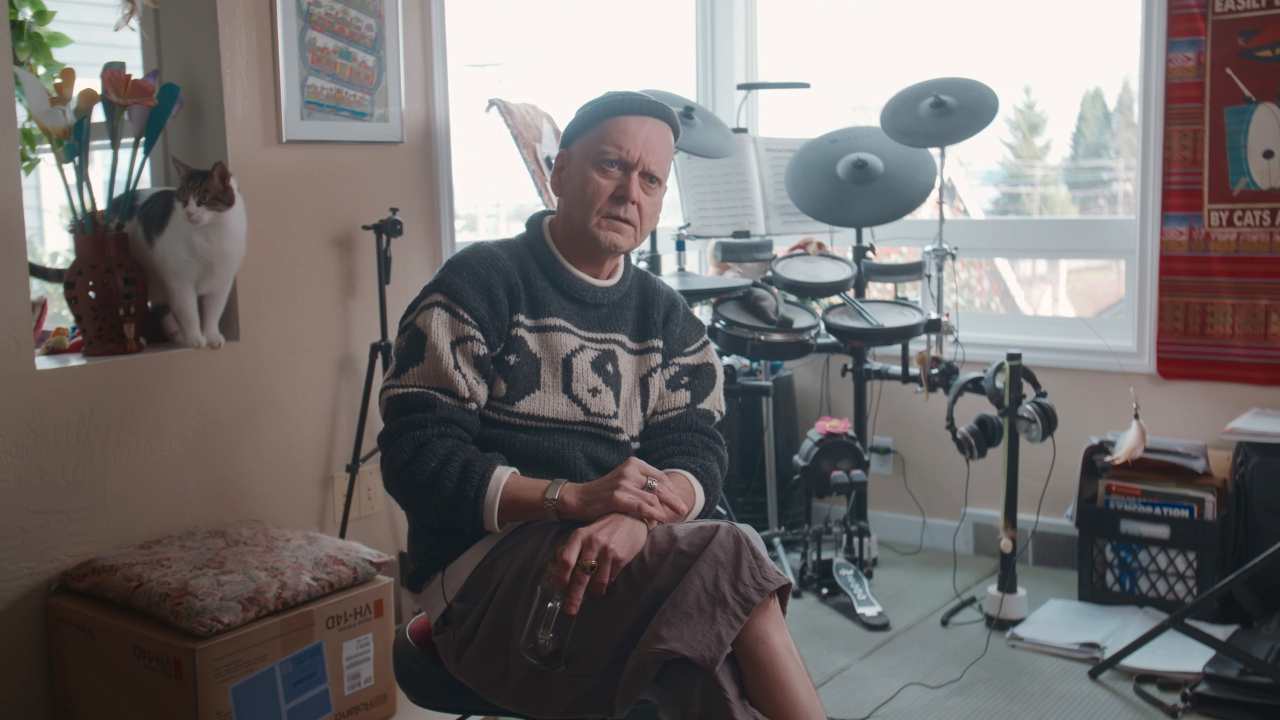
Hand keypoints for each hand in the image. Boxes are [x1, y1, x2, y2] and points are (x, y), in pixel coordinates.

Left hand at [552, 514, 649, 614]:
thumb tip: (555, 571)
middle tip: (570, 610)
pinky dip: (607, 582)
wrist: (631, 517)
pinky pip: (610, 578)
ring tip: (594, 593)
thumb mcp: (585, 533)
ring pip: (597, 582)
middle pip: (580, 576)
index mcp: (579, 536)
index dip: (560, 578)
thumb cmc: (604, 527)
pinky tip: (607, 578)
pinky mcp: (621, 557)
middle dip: (574, 596)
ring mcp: (608, 551)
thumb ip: (571, 550)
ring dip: (594, 592)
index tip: (558, 591)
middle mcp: (592, 543)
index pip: (565, 561)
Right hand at [560, 457, 688, 524]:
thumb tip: (666, 498)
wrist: (578, 499)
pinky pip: (642, 507)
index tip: (680, 502)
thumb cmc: (603, 495)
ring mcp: (623, 482)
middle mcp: (630, 470)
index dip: (672, 491)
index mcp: (634, 464)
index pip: (661, 477)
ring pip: (653, 498)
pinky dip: (654, 515)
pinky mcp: (617, 496)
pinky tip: (660, 521)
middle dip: (674, 500)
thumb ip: (642, 486)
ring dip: (666, 510)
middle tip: (684, 511)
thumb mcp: (624, 483)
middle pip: (660, 486)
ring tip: (674, 519)